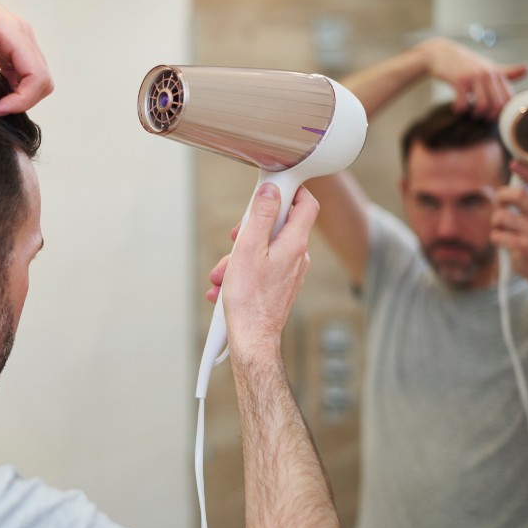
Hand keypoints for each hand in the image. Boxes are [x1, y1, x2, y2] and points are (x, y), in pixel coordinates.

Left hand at [0, 0, 53, 114]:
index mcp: (14, 32)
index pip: (37, 76)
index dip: (23, 99)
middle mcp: (22, 36)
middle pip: (42, 79)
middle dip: (23, 101)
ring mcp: (17, 42)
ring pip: (35, 78)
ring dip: (20, 96)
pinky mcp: (9, 48)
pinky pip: (24, 74)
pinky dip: (14, 88)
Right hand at [206, 185, 318, 354]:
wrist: (252, 339)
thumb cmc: (249, 299)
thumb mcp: (248, 249)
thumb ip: (261, 216)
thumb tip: (271, 192)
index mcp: (294, 243)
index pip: (306, 203)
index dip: (290, 190)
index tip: (269, 189)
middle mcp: (297, 256)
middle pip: (278, 226)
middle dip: (250, 230)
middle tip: (234, 238)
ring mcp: (290, 272)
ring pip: (265, 249)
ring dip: (239, 256)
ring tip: (222, 274)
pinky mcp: (280, 285)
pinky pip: (262, 267)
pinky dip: (243, 272)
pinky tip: (226, 286)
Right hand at [416, 37, 526, 117]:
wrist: (441, 54)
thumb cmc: (465, 63)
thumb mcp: (487, 66)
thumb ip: (506, 72)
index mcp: (497, 73)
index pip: (508, 98)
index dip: (502, 112)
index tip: (491, 116)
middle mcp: (488, 74)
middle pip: (497, 104)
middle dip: (489, 116)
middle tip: (480, 118)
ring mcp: (473, 77)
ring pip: (482, 105)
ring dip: (475, 115)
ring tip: (469, 114)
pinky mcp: (458, 80)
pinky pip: (464, 102)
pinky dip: (460, 110)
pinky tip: (456, 108)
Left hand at [493, 160, 527, 287]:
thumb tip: (515, 183)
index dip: (527, 172)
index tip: (514, 164)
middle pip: (517, 195)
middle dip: (502, 196)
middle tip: (501, 202)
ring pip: (501, 216)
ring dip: (496, 221)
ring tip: (504, 227)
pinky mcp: (525, 247)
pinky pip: (497, 235)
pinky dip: (496, 237)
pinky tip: (506, 242)